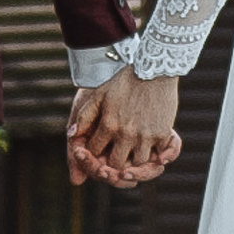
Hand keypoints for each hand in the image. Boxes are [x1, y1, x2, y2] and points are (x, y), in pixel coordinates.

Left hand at [68, 70, 180, 187]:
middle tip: (113, 160)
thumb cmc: (123, 81)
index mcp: (108, 124)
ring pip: (136, 164)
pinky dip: (152, 159)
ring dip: (132, 162)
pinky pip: (156, 157)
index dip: (93, 153)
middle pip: (115, 164)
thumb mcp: (99, 95)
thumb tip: (72, 135)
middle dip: (112, 165)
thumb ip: (84, 116)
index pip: (95, 151)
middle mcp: (125, 133)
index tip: (96, 151)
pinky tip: (149, 155)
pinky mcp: (161, 134)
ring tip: (130, 156)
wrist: (153, 69)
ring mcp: (144, 135)